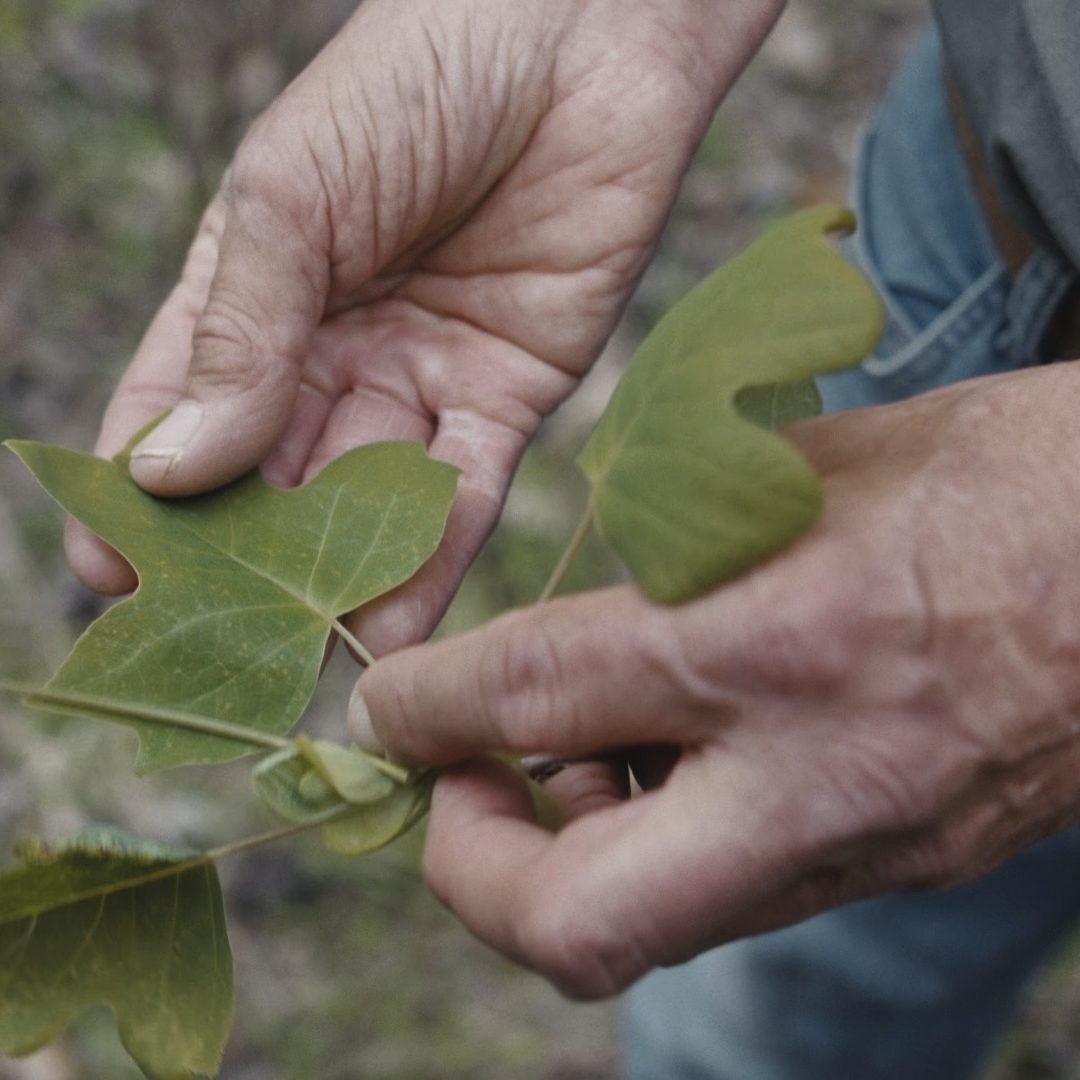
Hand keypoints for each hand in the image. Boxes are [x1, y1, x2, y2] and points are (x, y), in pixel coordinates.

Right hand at [67, 0, 783, 653]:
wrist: (580, 38)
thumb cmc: (419, 78)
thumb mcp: (293, 191)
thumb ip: (240, 330)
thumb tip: (171, 469)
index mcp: (258, 293)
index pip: (179, 411)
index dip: (144, 493)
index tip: (111, 572)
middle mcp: (333, 350)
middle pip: (273, 475)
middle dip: (245, 559)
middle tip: (218, 644)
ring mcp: (419, 381)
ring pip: (365, 500)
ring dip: (335, 577)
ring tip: (305, 658)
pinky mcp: (508, 397)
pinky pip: (462, 491)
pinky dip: (429, 554)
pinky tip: (392, 619)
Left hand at [353, 366, 1079, 996]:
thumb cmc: (1008, 475)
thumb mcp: (815, 470)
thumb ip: (678, 551)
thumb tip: (576, 617)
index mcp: (775, 636)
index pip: (533, 696)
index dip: (425, 707)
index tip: (387, 707)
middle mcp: (811, 775)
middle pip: (572, 920)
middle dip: (470, 872)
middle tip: (454, 790)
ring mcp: (862, 845)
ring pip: (652, 927)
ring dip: (564, 862)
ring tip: (556, 766)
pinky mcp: (898, 865)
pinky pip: (730, 890)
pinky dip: (657, 845)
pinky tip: (664, 765)